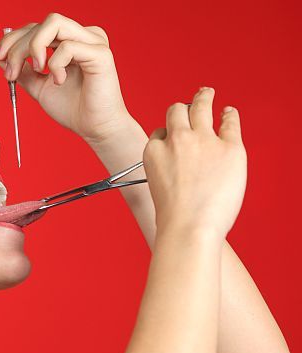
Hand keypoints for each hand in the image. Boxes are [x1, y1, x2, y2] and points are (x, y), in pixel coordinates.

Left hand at [0, 13, 131, 142]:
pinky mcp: (100, 53)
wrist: (94, 129)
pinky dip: (55, 64)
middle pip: (40, 24)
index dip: (12, 38)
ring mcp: (93, 42)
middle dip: (17, 47)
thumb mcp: (39, 87)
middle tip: (11, 74)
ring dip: (34, 47)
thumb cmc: (73, 109)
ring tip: (37, 71)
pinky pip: (68, 46)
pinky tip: (59, 81)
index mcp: (70, 40)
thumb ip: (23, 71)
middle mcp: (82, 36)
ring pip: (53, 23)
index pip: (36, 27)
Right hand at [143, 87, 246, 238]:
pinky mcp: (230, 148)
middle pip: (177, 112)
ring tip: (207, 93)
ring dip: (204, 97)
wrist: (189, 227)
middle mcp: (177, 139)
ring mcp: (204, 141)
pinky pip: (230, 123)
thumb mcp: (157, 187)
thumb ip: (166, 168)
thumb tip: (179, 165)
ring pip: (201, 107)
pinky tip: (229, 113)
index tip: (174, 139)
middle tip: (192, 103)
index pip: (160, 133)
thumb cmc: (174, 216)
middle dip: (182, 109)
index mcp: (155, 150)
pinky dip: (229, 115)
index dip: (168, 135)